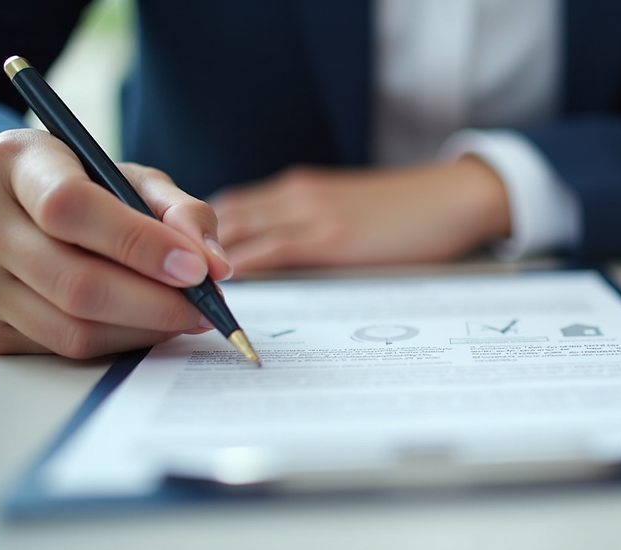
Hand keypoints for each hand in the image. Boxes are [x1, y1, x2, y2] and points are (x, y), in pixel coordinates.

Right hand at [0, 129, 232, 357]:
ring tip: (186, 314)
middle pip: (76, 283)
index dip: (140, 243)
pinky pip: (66, 348)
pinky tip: (148, 322)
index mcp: (18, 164)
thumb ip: (181, 211)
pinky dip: (122, 341)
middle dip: (157, 303)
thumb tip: (215, 265)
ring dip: (146, 330)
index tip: (195, 268)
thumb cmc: (87, 187)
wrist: (24, 208)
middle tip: (205, 305)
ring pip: (74, 328)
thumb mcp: (133, 179)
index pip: (71, 207)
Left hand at [209, 156, 511, 273]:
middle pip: (222, 216)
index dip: (199, 232)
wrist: (452, 197)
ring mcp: (311, 213)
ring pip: (235, 230)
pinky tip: (218, 288)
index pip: (233, 206)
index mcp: (300, 188)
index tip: (180, 261)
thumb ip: (313, 225)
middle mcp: (296, 194)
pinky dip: (237, 267)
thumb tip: (282, 258)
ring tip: (180, 290)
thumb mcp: (349, 210)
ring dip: (204, 258)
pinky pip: (268, 250)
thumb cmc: (408, 210)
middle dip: (189, 244)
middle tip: (168, 279)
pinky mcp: (330, 237)